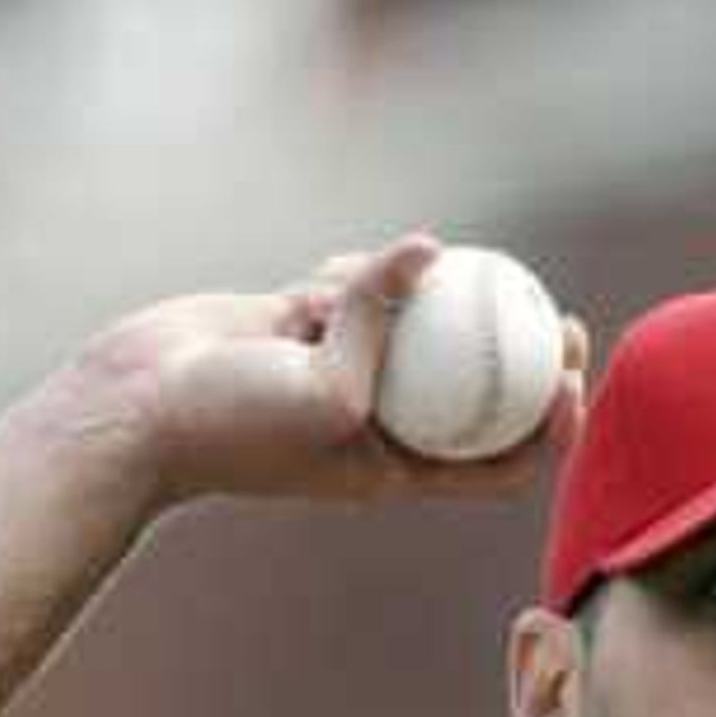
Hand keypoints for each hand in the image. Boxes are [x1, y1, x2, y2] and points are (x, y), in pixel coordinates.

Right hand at [79, 234, 586, 517]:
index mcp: (396, 468)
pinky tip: (315, 284)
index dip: (547, 428)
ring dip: (400, 299)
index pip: (497, 462)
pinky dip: (350, 277)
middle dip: (523, 354)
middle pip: (476, 391)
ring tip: (344, 304)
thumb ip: (383, 323)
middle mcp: (381, 424)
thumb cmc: (236, 424)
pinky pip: (360, 290)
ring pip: (415, 324)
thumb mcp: (328, 388)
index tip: (570, 378)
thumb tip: (430, 248)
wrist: (144, 406)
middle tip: (556, 309)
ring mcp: (348, 373)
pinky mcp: (312, 329)